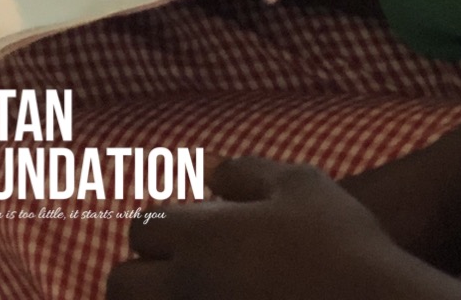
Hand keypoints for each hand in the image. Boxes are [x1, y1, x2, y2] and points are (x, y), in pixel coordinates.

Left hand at [105, 158, 460, 299]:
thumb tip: (212, 174)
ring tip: (189, 288)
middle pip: (121, 285)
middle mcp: (186, 287)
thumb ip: (247, 173)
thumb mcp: (299, 183)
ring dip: (157, 297)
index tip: (183, 225)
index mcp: (199, 237)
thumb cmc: (339, 240)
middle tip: (169, 269)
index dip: (161, 223)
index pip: (144, 227)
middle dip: (137, 274)